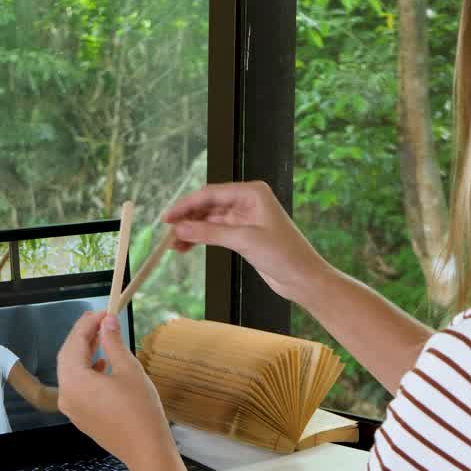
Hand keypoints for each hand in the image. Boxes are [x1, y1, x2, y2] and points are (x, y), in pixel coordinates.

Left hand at [57, 311, 175, 470]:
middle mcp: (66, 394)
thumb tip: (107, 322)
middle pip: (68, 357)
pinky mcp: (81, 418)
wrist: (146, 451)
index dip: (88, 324)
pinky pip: (78, 388)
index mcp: (74, 380)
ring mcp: (71, 409)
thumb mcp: (128, 370)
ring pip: (72, 373)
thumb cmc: (140, 409)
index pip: (74, 343)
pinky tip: (102, 366)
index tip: (104, 311)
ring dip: (85, 354)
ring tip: (104, 339)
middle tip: (102, 320)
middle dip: (84, 337)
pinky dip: (87, 372)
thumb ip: (113, 342)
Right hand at [163, 181, 332, 306]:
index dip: (186, 205)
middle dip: (187, 218)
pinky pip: (216, 232)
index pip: (211, 194)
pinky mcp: (244, 234)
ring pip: (210, 220)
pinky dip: (201, 238)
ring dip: (192, 230)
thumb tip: (181, 228)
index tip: (167, 217)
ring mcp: (245, 218)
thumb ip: (210, 232)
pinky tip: (187, 247)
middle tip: (168, 233)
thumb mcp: (244, 240)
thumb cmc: (284, 254)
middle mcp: (248, 201)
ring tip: (174, 245)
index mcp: (252, 192)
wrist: (303, 278)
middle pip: (208, 205)